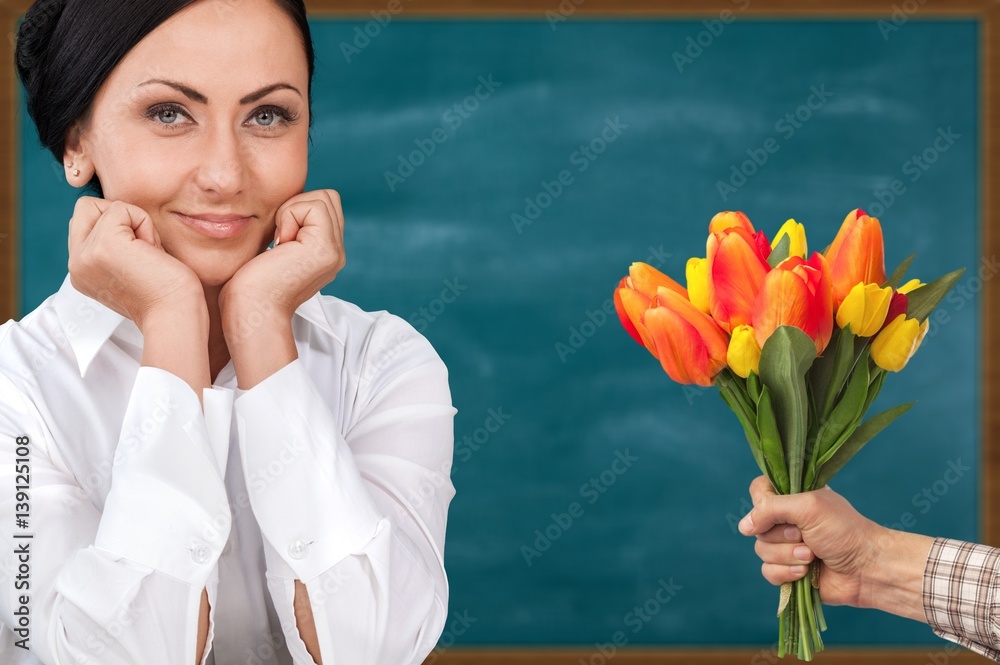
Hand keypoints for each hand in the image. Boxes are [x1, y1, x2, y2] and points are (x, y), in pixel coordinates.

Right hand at [68, 197, 203, 330]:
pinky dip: (144, 223)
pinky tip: (152, 251)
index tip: (136, 256)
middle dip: (120, 219)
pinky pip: (122, 208)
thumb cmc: (166, 294)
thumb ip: (112, 246)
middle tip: (142, 250)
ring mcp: (86, 254)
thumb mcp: (128, 268)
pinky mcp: (104, 244)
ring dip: (136, 224)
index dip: (115, 226)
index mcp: (80, 271)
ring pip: (108, 207)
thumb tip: (117, 214)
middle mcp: (76, 263)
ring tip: (148, 255)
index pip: (83, 222)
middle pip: (87, 207)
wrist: (175, 315)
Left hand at [219, 189, 344, 329]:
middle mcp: (337, 253)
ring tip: (280, 242)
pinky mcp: (325, 249)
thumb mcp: (279, 249)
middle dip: (298, 206)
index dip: (298, 210)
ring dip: (292, 211)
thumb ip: (294, 229)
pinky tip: (280, 244)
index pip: (325, 205)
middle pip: (328, 198)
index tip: (279, 239)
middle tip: (280, 238)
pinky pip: (312, 206)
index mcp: (326, 253)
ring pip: (323, 198)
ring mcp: (335, 252)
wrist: (251, 309)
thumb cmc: (252, 283)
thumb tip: (294, 201)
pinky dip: (289, 216)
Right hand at [738, 474, 883, 607]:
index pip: (759, 490)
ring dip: (788, 555)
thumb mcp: (807, 507)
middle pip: (757, 525)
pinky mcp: (787, 570)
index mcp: (792, 497)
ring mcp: (785, 546)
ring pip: (761, 550)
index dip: (762, 503)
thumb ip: (770, 509)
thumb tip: (743, 527)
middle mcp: (786, 520)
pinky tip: (805, 573)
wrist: (867, 569)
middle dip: (782, 535)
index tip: (779, 511)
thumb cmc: (843, 531)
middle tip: (806, 535)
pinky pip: (767, 572)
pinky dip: (786, 573)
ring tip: (812, 556)